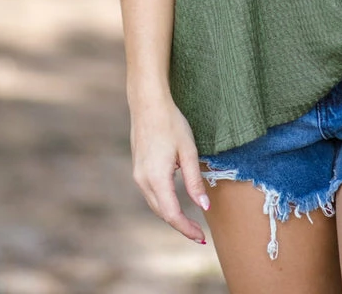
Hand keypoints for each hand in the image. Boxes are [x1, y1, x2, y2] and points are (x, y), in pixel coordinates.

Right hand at [130, 97, 210, 243]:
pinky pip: (151, 193)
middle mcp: (143, 180)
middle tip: (199, 234)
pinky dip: (164, 203)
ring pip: (155, 204)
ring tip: (190, 223)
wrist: (148, 104)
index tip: (201, 238)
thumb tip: (203, 208)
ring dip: (171, 215)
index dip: (187, 229)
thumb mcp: (188, 151)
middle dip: (180, 226)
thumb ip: (194, 181)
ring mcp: (137, 175)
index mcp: (156, 178)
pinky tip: (176, 202)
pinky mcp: (138, 168)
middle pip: (162, 213)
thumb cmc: (171, 123)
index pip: (172, 214)